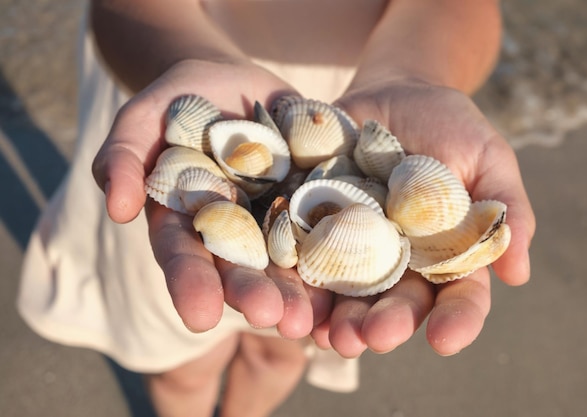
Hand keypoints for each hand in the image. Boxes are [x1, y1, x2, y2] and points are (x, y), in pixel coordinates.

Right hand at [92, 59, 324, 336]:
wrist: (237, 86)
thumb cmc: (182, 99)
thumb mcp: (146, 114)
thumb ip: (124, 154)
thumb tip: (118, 207)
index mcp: (186, 221)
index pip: (183, 256)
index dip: (190, 284)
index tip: (200, 317)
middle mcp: (231, 233)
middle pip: (240, 268)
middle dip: (254, 294)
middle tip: (274, 318)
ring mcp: (274, 222)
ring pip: (286, 262)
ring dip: (300, 292)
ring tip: (313, 317)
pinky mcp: (311, 205)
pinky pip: (327, 230)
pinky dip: (339, 255)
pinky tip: (355, 279)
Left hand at [310, 78, 535, 356]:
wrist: (393, 92)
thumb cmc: (449, 126)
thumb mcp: (486, 157)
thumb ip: (505, 209)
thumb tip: (517, 274)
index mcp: (444, 253)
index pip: (457, 295)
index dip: (456, 320)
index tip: (446, 340)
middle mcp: (399, 260)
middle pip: (396, 301)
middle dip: (387, 322)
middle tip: (374, 337)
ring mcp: (354, 244)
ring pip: (348, 292)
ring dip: (338, 317)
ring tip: (330, 336)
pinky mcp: (315, 222)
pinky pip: (304, 255)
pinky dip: (297, 280)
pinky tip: (291, 300)